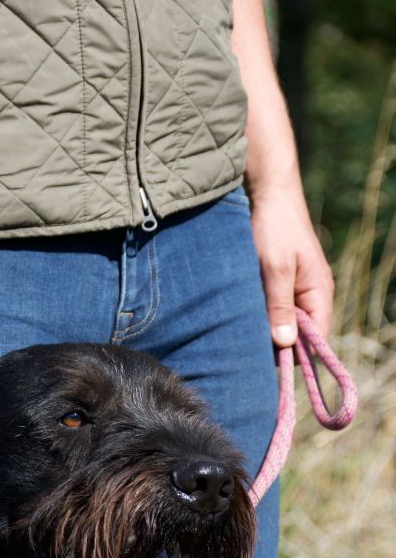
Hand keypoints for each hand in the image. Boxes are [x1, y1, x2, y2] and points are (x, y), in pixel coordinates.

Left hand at [249, 186, 334, 347]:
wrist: (267, 194)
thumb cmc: (274, 228)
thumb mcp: (275, 268)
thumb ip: (280, 306)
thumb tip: (285, 344)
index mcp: (319, 292)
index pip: (317, 339)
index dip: (296, 355)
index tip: (268, 363)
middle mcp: (311, 295)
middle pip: (298, 336)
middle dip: (277, 345)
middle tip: (247, 351)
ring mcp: (295, 290)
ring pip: (282, 323)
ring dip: (264, 330)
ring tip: (240, 336)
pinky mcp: (278, 284)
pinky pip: (271, 309)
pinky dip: (258, 315)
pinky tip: (239, 318)